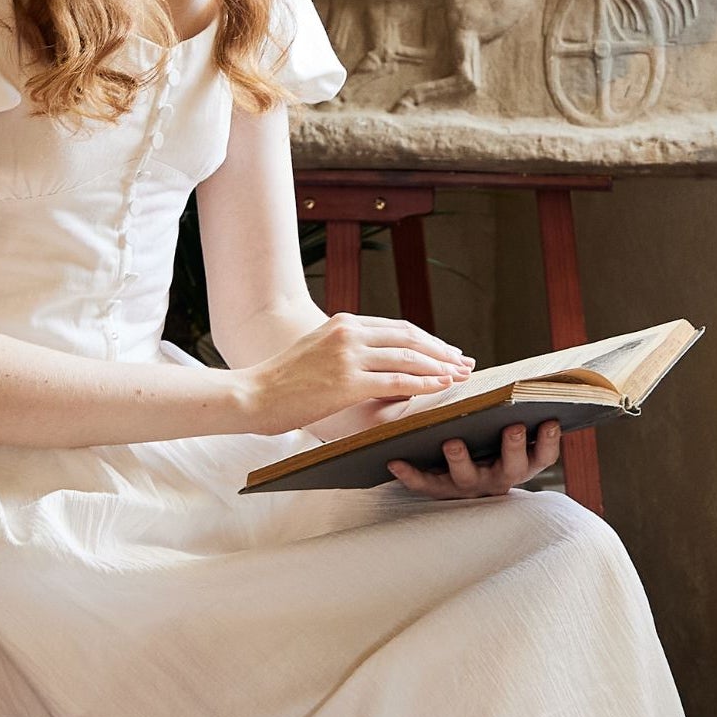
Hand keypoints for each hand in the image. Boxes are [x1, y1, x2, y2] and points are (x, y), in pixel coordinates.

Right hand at [244, 311, 474, 436]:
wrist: (252, 394)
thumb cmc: (282, 381)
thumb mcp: (317, 352)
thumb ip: (346, 351)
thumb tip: (377, 363)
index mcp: (343, 322)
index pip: (398, 327)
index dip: (427, 339)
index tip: (446, 350)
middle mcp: (349, 332)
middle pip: (409, 337)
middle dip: (441, 350)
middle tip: (464, 361)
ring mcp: (349, 356)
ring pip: (408, 357)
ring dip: (440, 366)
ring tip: (460, 375)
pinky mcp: (348, 382)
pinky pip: (398, 381)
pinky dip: (425, 383)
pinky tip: (442, 387)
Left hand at [387, 419, 563, 498]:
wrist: (449, 474)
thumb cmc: (481, 438)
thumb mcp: (498, 428)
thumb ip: (505, 406)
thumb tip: (498, 372)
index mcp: (517, 461)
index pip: (542, 456)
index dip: (549, 441)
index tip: (551, 421)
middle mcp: (497, 477)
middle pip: (510, 468)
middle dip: (513, 448)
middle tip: (511, 428)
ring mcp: (468, 486)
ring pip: (466, 478)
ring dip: (461, 460)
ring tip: (451, 441)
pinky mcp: (439, 489)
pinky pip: (424, 484)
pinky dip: (410, 474)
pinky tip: (395, 460)